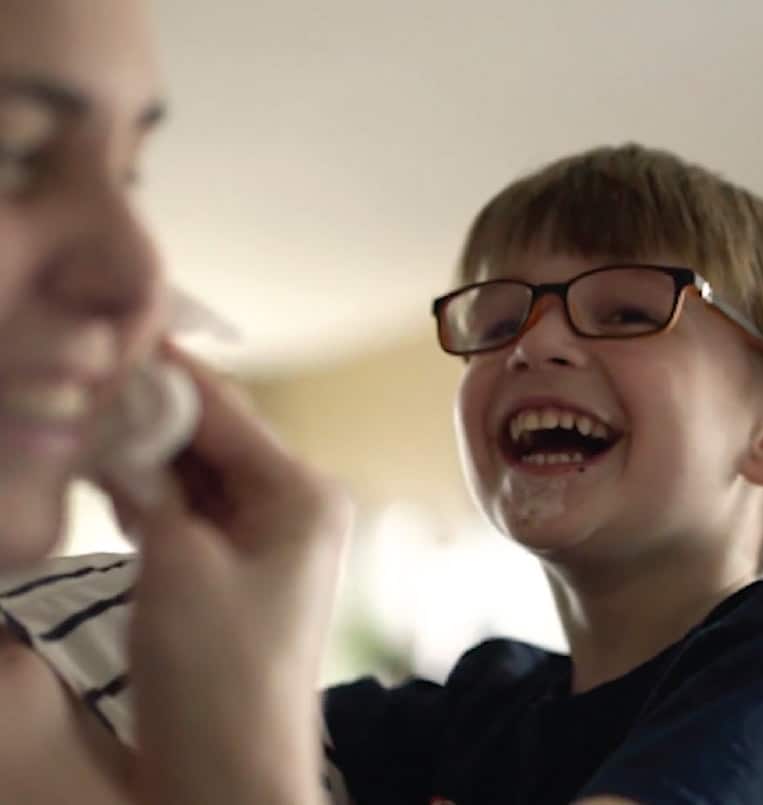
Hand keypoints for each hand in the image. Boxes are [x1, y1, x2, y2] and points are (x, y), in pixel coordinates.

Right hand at [101, 343, 351, 804]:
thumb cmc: (215, 673)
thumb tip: (125, 420)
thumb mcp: (176, 563)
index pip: (228, 414)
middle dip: (152, 416)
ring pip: (199, 474)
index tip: (119, 338)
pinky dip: (153, 494)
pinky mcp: (237, 565)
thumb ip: (153, 483)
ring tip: (89, 422)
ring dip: (147, 455)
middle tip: (90, 384)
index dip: (170, 375)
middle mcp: (294, 504)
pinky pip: (193, 511)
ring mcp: (267, 535)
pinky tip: (109, 473)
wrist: (227, 775)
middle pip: (215, 440)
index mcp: (301, 493)